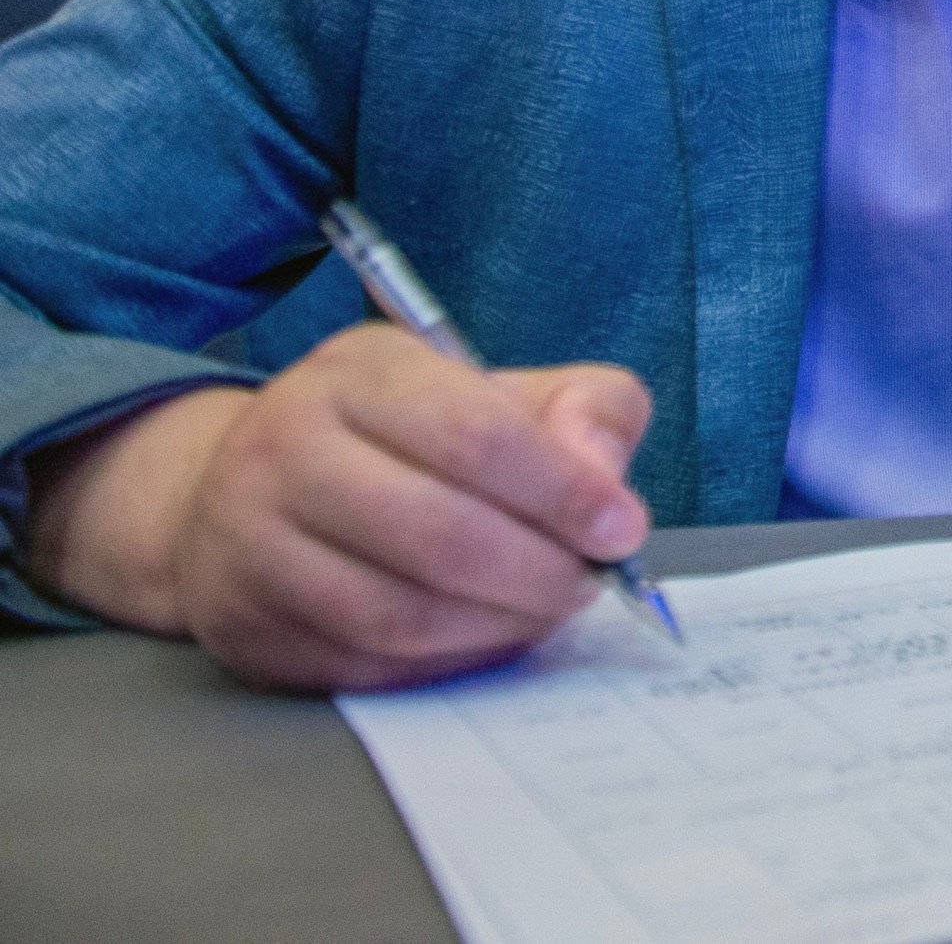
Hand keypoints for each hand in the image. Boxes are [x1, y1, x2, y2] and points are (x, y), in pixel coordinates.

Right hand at [25, 325, 653, 693]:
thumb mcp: (496, 387)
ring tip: (545, 609)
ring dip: (497, 625)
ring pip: (398, 614)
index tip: (621, 530)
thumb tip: (605, 481)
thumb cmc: (405, 436)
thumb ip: (584, 409)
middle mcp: (285, 452)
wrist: (239, 487)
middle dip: (539, 572)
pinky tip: (485, 635)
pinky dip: (446, 662)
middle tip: (588, 583)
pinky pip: (366, 665)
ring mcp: (251, 547)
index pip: (475, 436)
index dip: (563, 491)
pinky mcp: (247, 630)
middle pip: (437, 535)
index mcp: (357, 376)